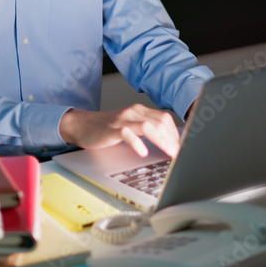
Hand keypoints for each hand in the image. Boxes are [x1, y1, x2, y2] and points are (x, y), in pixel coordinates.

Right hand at [59, 104, 180, 159]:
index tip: (182, 148)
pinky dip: (137, 143)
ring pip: (148, 126)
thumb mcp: (130, 127)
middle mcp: (134, 112)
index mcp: (140, 111)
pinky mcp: (112, 129)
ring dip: (162, 141)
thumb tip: (169, 144)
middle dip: (172, 139)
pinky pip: (128, 133)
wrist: (83, 125)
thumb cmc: (108, 129)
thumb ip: (147, 131)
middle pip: (160, 122)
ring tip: (169, 153)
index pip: (165, 119)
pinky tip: (143, 152)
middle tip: (179, 154)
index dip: (176, 134)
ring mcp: (123, 119)